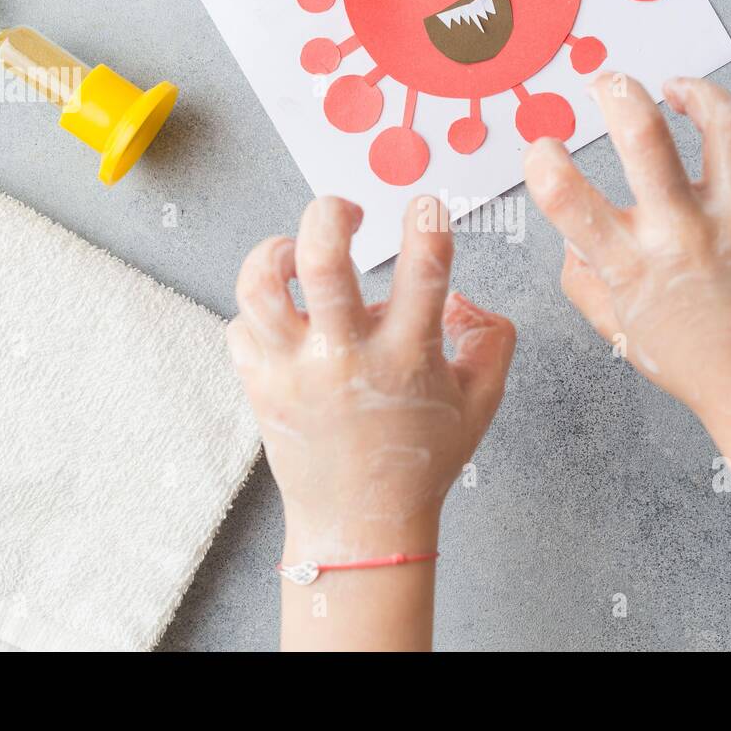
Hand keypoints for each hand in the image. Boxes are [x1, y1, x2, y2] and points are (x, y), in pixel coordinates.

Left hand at [227, 196, 515, 562]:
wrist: (360, 526)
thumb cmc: (420, 462)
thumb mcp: (481, 402)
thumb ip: (491, 339)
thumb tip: (462, 298)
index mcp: (407, 356)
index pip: (424, 267)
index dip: (428, 220)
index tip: (425, 204)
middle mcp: (346, 357)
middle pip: (322, 260)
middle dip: (332, 213)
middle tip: (347, 213)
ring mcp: (294, 371)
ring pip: (260, 285)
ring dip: (276, 251)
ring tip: (297, 252)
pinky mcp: (259, 385)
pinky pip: (239, 324)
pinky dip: (260, 310)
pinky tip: (287, 318)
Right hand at [524, 74, 730, 436]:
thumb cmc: (699, 365)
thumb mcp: (619, 331)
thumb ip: (584, 279)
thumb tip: (570, 235)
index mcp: (632, 266)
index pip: (566, 197)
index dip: (541, 161)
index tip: (542, 150)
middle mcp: (682, 234)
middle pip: (643, 134)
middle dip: (614, 90)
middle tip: (606, 84)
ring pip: (722, 122)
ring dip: (694, 91)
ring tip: (677, 90)